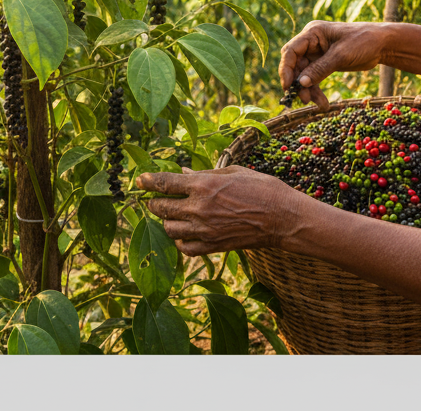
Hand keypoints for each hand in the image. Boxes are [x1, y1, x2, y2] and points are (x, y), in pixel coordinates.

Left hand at [136, 166, 301, 255]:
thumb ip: (204, 174)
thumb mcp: (233, 172)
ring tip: (173, 215)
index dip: (148, 181)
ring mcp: (205, 230)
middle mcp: (199, 208)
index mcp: (204, 185)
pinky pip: (185, 248)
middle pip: (161, 207)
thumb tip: (184, 173)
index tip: (139, 180)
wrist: (282, 218)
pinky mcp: (213, 246)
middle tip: (156, 198)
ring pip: (169, 229)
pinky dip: (180, 241)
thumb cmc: (262, 188)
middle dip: (154, 202)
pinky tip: (186, 233)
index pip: (165, 183)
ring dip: (167, 221)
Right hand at [278, 21, 381, 109]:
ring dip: (309, 90)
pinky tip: (323, 104)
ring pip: (305, 74)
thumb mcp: (341, 55)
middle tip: (303, 99)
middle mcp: (311, 42)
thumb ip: (319, 69)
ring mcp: (317, 53)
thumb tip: (300, 84)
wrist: (383, 44)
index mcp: (313, 33)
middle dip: (298, 83)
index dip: (286, 69)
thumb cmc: (363, 41)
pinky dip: (317, 90)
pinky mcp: (324, 63)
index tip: (288, 87)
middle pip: (296, 64)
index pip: (291, 51)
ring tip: (317, 104)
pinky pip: (315, 78)